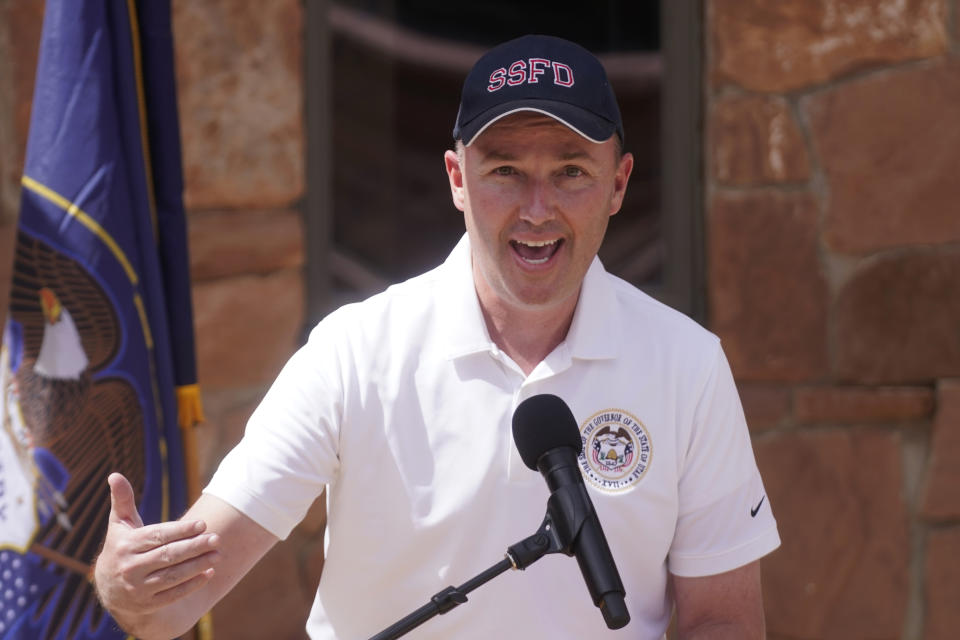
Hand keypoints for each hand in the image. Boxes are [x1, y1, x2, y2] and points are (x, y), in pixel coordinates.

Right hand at [94, 473, 220, 625]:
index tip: (202, 524)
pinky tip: (209, 573)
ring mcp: (138, 588)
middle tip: (216, 538)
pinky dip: (192, 584)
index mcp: (126, 545)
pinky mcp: (147, 604)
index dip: (181, 530)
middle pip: (168, 556)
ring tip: (218, 554)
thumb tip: (115, 474)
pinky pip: (173, 594)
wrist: (108, 589)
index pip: (157, 536)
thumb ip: (122, 500)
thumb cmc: (121, 548)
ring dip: (198, 565)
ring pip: (173, 576)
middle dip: (194, 547)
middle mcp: (130, 568)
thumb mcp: (119, 525)